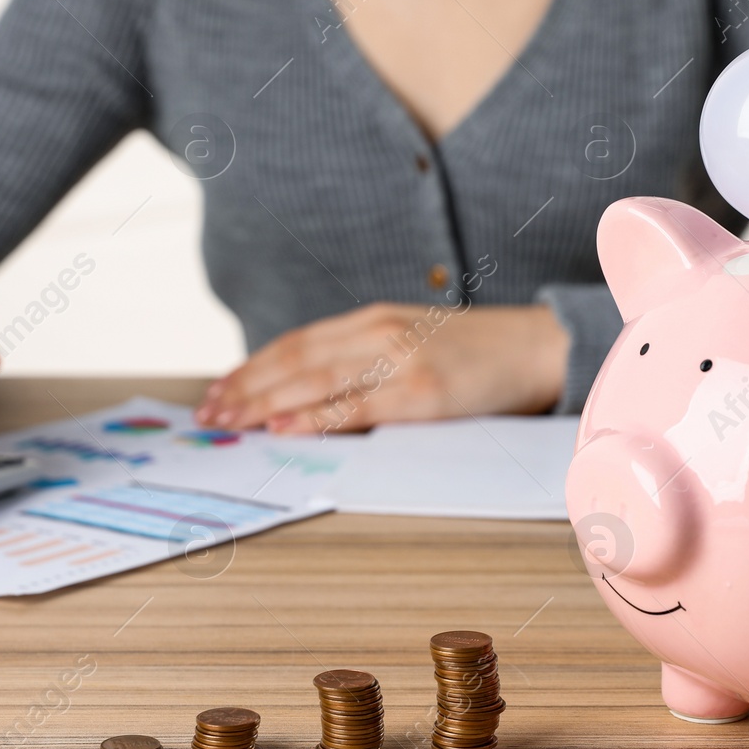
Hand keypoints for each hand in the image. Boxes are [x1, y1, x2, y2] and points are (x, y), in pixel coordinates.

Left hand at [194, 303, 569, 434]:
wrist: (542, 348)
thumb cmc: (481, 355)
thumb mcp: (418, 342)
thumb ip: (370, 361)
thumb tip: (317, 397)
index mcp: (375, 320)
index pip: (297, 343)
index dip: (252, 368)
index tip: (218, 391)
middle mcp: (380, 332)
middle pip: (295, 360)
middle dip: (244, 389)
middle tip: (207, 414)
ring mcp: (400, 360)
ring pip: (314, 381)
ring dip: (263, 404)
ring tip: (228, 422)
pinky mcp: (422, 392)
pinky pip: (356, 406)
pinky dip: (314, 418)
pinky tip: (282, 428)